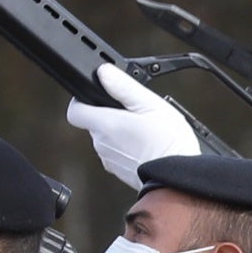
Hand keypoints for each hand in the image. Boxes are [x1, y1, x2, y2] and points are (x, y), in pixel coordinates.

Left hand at [67, 64, 202, 187]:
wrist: (176, 179)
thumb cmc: (167, 143)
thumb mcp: (151, 106)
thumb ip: (124, 87)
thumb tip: (104, 72)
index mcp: (105, 124)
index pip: (75, 111)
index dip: (83, 101)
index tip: (99, 96)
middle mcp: (101, 143)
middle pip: (95, 123)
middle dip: (111, 115)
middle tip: (136, 114)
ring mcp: (110, 160)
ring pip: (107, 139)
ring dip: (121, 133)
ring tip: (146, 131)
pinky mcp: (120, 172)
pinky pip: (118, 154)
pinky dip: (128, 148)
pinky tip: (148, 146)